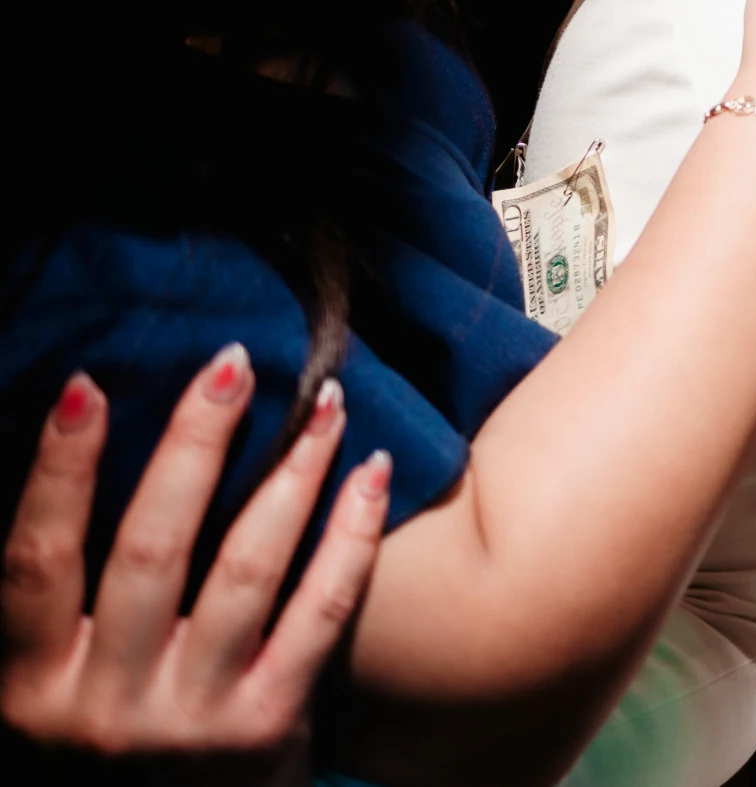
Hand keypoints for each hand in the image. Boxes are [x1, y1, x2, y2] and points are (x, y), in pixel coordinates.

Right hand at [2, 352, 389, 768]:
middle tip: (231, 364)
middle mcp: (107, 704)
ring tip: (326, 402)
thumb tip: (73, 444)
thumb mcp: (52, 684)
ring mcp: (193, 717)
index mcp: (31, 685)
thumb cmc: (105, 739)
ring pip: (249, 569)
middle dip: (193, 445)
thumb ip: (59, 602)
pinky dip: (351, 535)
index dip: (58, 472)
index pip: (35, 562)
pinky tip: (373, 474)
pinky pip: (321, 612)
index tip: (85, 385)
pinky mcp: (271, 726)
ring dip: (290, 473)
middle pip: (153, 549)